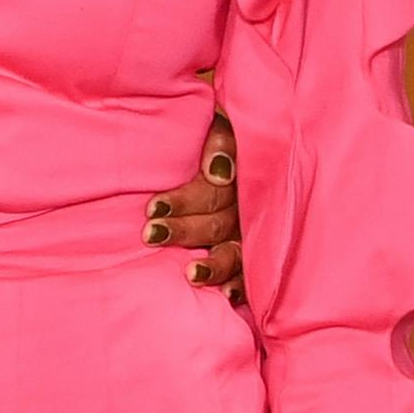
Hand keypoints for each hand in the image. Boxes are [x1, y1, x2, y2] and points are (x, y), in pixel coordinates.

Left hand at [147, 116, 242, 292]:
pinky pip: (252, 271)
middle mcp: (252, 202)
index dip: (184, 201)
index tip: (153, 207)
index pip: (213, 191)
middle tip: (151, 234)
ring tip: (191, 273)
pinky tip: (226, 296)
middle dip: (185, 230)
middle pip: (219, 221)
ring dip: (214, 265)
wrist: (262, 130)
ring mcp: (257, 228)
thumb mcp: (226, 116)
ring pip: (235, 250)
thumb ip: (223, 137)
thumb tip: (218, 172)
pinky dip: (241, 284)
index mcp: (242, 169)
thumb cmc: (222, 123)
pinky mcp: (258, 248)